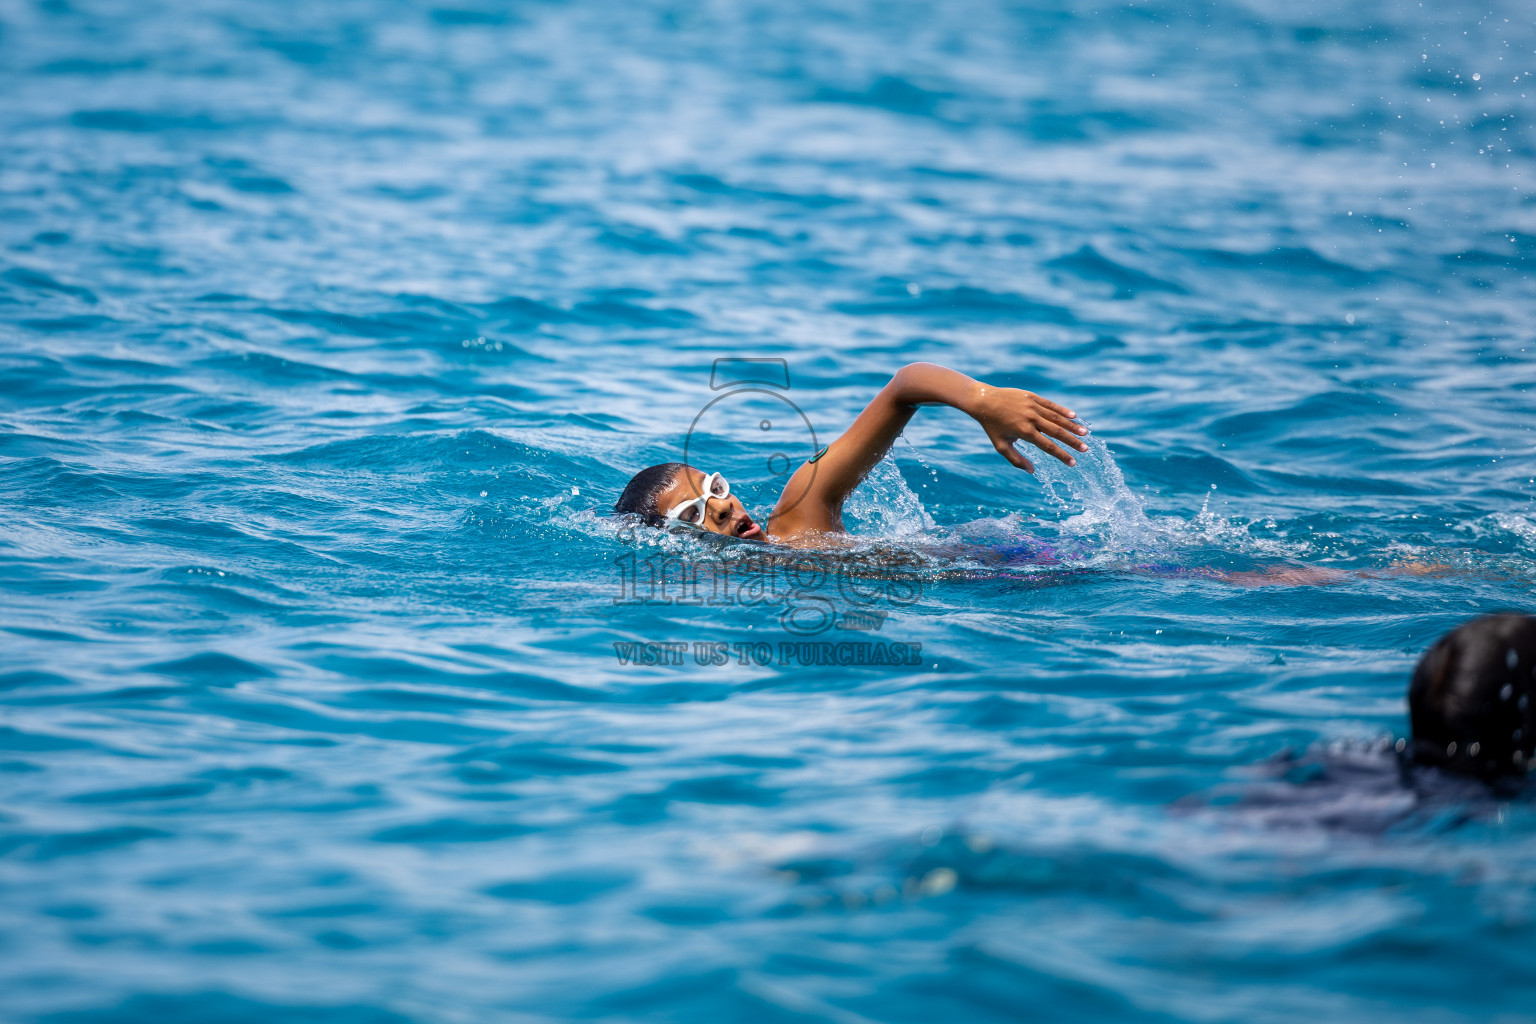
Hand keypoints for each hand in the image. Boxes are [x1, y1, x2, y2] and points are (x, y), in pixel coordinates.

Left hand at [969, 383, 1087, 471]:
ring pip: (1056, 417)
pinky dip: (1063, 410)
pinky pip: (1051, 405)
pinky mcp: (1032, 397)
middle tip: (1085, 449)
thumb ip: (1016, 460)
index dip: (1062, 455)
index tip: (1073, 463)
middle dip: (1072, 442)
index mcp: (1024, 432)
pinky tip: (1074, 416)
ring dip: (1072, 426)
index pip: (1048, 446)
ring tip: (1085, 433)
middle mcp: (1031, 419)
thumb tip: (1032, 471)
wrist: (984, 401)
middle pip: (1057, 432)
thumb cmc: (992, 426)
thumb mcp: (1001, 446)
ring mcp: (1032, 406)